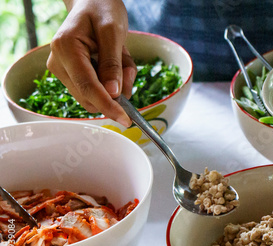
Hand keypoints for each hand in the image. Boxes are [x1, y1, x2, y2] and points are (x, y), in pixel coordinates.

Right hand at [46, 0, 134, 126]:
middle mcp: (58, 62)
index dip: (108, 106)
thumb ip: (113, 64)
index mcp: (66, 48)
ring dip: (116, 85)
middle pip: (90, 96)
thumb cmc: (103, 11)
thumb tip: (114, 94)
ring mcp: (62, 71)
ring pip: (95, 96)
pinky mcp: (71, 76)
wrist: (93, 2)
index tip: (125, 120)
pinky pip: (96, 90)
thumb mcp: (114, 32)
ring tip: (120, 58)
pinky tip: (114, 63)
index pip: (88, 87)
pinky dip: (112, 82)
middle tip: (127, 66)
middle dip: (115, 90)